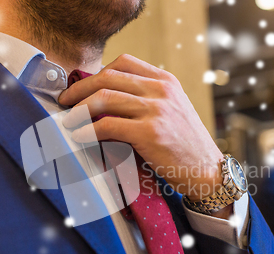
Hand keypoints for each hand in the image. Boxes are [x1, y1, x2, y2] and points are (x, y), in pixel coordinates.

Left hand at [59, 54, 223, 202]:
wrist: (208, 171)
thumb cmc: (186, 144)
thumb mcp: (172, 110)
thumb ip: (146, 99)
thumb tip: (104, 100)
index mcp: (166, 81)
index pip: (124, 63)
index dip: (96, 73)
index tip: (81, 86)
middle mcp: (161, 90)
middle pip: (108, 78)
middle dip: (80, 89)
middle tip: (65, 101)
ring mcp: (156, 110)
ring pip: (104, 99)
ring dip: (78, 110)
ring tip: (68, 120)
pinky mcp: (150, 133)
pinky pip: (107, 126)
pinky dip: (87, 131)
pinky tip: (80, 136)